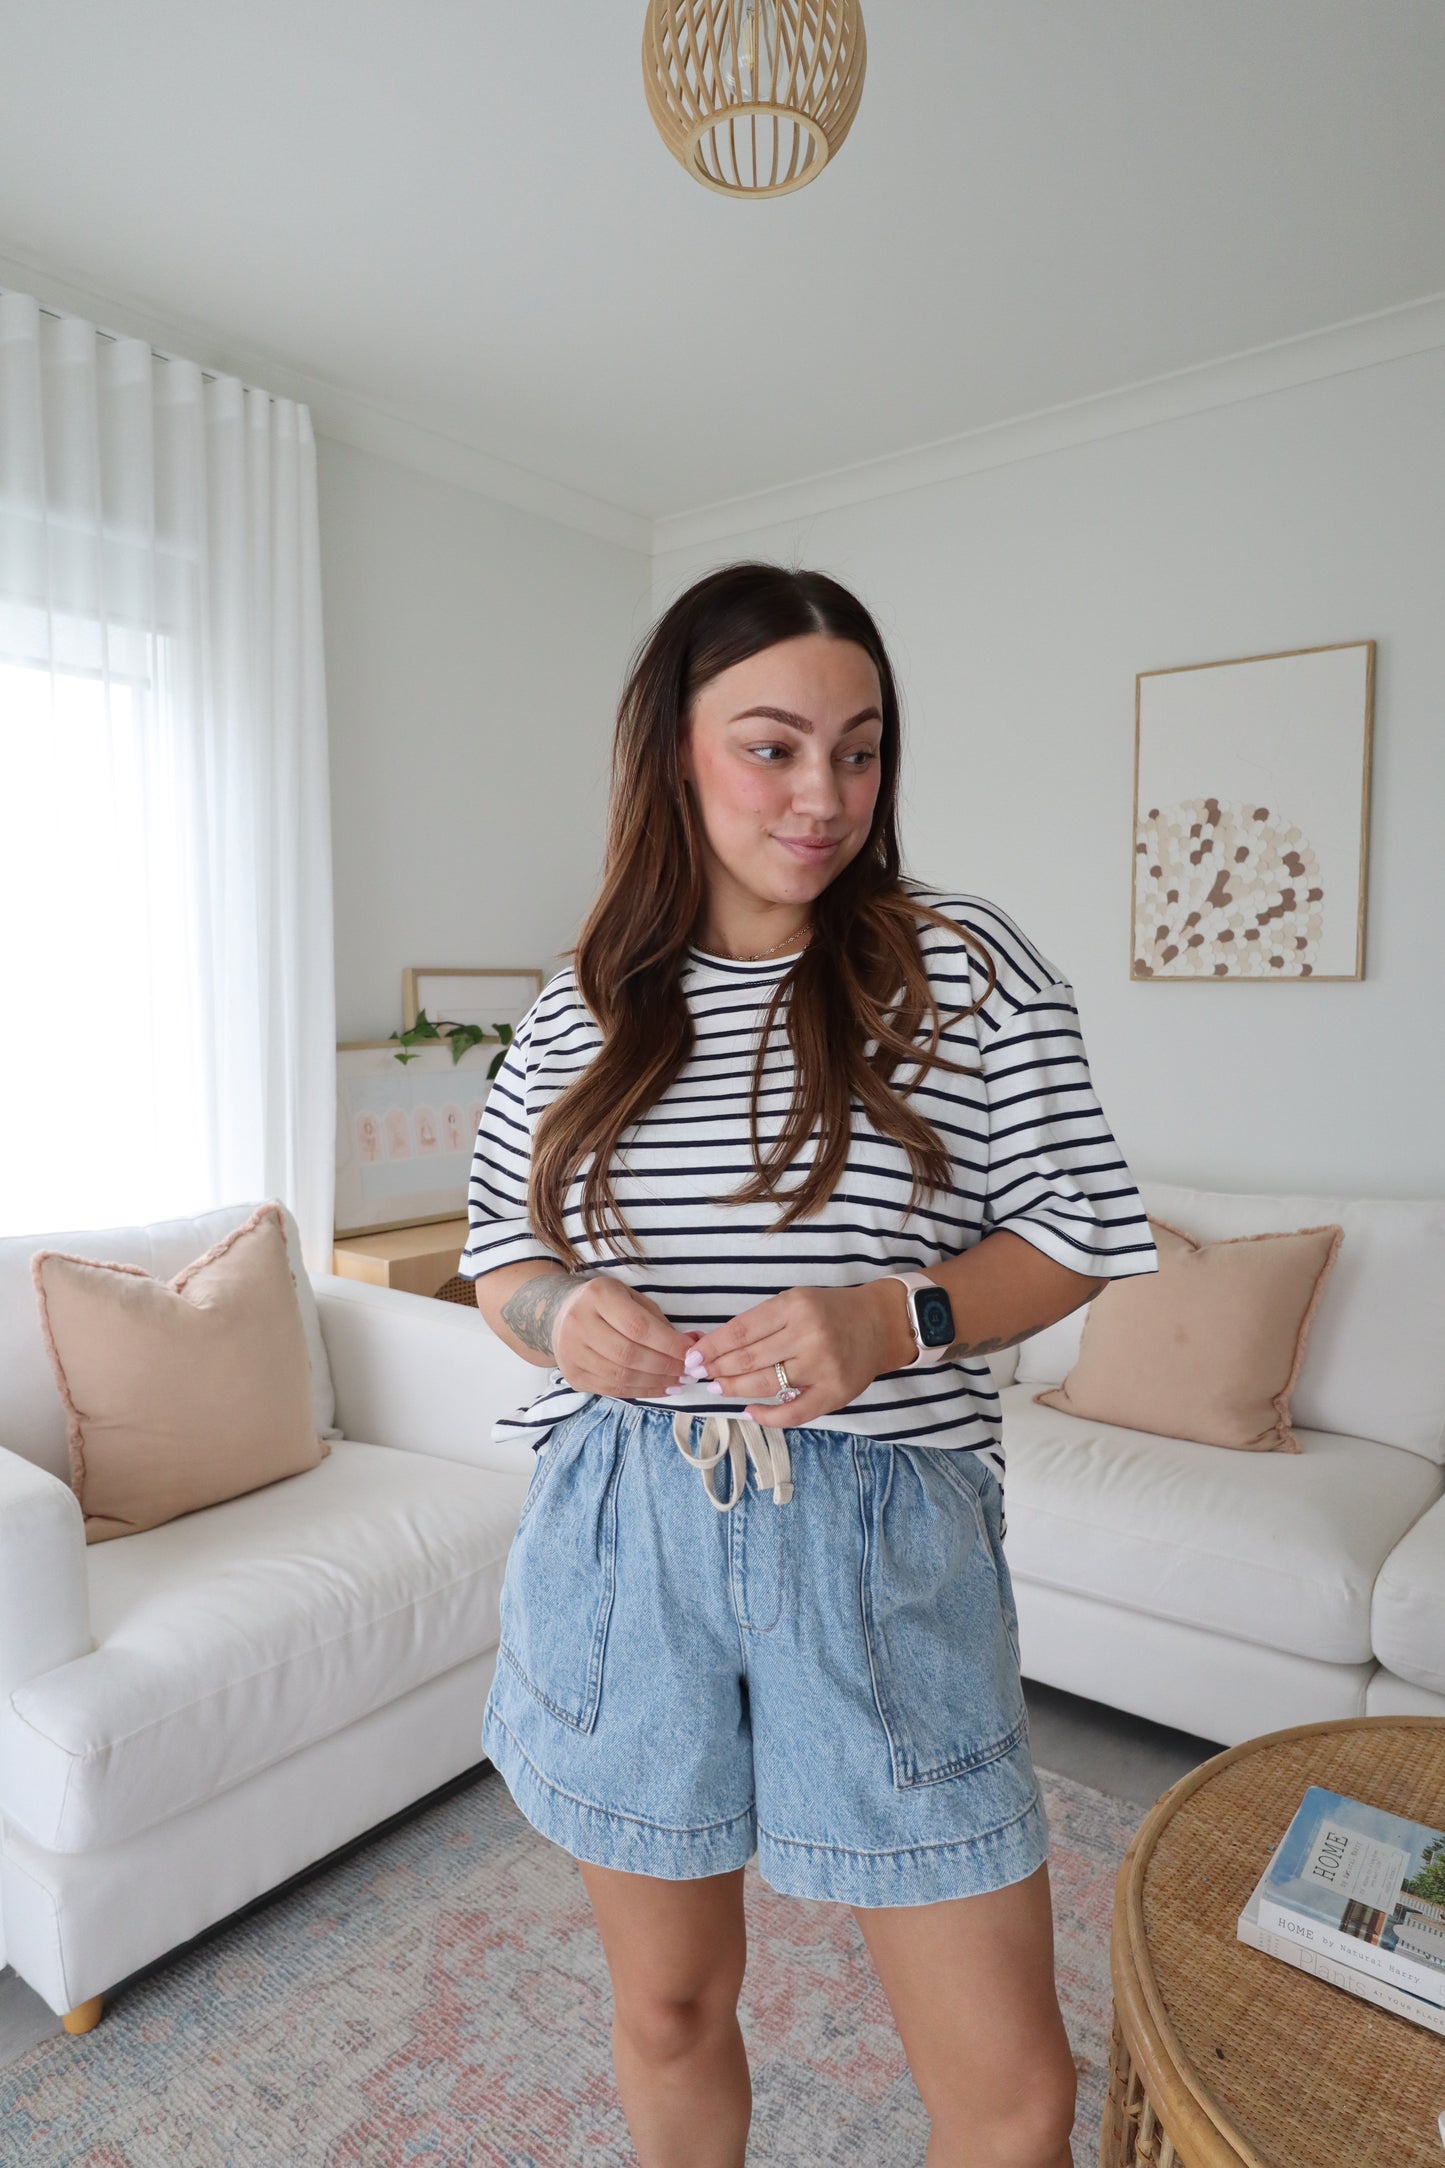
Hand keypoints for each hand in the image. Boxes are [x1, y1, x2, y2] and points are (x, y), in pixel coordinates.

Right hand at [550, 1275, 698, 1400]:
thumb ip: (659, 1321)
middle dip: (665, 1367)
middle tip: (689, 1372)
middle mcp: (579, 1323)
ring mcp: (571, 1352)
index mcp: (598, 1296)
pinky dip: (641, 1391)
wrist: (560, 1313)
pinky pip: (612, 1388)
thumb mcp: (631, 1298)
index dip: (668, 1344)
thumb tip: (694, 1343)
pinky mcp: (573, 1375)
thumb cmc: (606, 1303)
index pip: (638, 1326)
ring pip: (621, 1376)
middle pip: (629, 1354)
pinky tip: (660, 1388)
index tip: (692, 1353)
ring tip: (679, 1382)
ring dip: (656, 1383)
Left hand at [689, 1280, 915, 1427]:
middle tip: (700, 1376)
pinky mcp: (835, 1392)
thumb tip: (716, 1346)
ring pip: (764, 1384)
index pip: (740, 1331)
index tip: (693, 1357)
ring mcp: (822, 1366)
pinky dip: (767, 1416)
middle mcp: (808, 1334)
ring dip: (734, 1389)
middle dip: (717, 1369)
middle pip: (748, 1359)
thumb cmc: (831, 1311)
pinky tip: (750, 1412)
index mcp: (794, 1306)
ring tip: (718, 1389)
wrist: (881, 1323)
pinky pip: (793, 1413)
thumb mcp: (796, 1301)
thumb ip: (761, 1321)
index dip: (712, 1347)